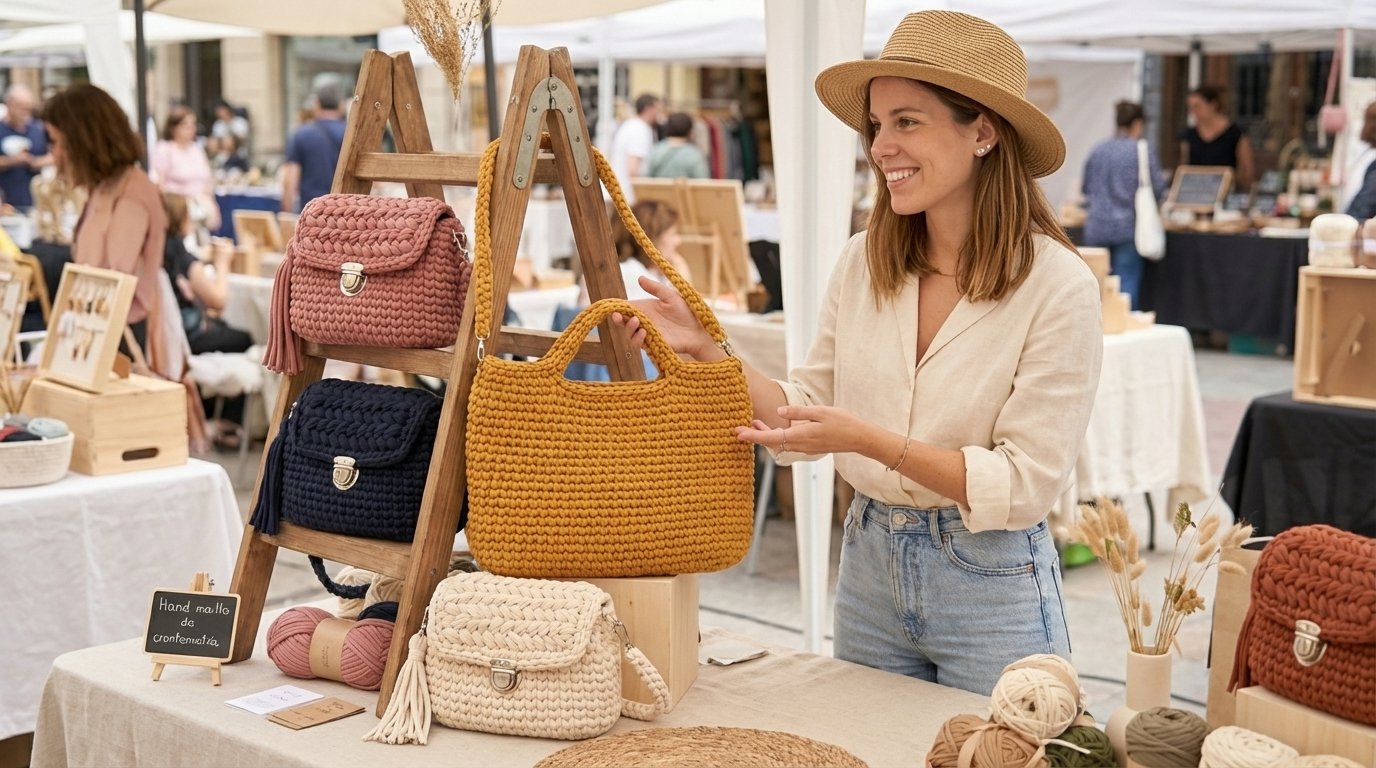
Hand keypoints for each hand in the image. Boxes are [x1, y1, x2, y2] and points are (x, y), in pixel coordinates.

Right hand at [609, 275, 716, 359]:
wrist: (697, 330)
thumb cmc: (686, 312)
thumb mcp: (671, 296)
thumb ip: (656, 288)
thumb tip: (639, 278)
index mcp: (645, 309)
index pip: (627, 308)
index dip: (617, 307)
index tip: (612, 305)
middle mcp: (644, 322)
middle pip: (623, 321)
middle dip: (617, 319)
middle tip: (616, 315)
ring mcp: (647, 334)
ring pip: (629, 333)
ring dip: (629, 328)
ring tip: (636, 321)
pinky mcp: (653, 344)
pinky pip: (639, 343)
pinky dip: (638, 338)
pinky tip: (644, 332)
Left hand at [734, 404, 874, 454]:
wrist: (860, 438)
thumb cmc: (843, 422)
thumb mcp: (820, 412)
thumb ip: (798, 413)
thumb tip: (778, 412)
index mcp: (801, 436)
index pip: (771, 437)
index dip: (753, 436)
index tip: (739, 434)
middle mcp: (800, 445)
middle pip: (771, 443)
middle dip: (754, 436)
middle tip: (737, 430)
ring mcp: (804, 447)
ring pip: (778, 443)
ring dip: (764, 435)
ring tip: (752, 424)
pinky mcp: (809, 446)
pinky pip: (787, 443)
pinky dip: (776, 436)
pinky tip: (772, 427)